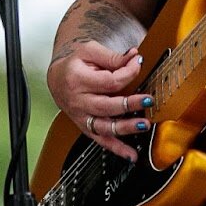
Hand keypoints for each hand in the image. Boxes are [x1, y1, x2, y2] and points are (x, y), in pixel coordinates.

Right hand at [46, 41, 152, 161]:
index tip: (138, 64)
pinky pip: (101, 140)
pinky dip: (116, 149)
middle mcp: (78, 100)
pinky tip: (131, 155)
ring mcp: (81, 116)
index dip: (128, 73)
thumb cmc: (73, 63)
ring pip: (104, 126)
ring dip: (125, 128)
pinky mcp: (85, 126)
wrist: (57, 76)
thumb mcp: (90, 51)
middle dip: (130, 104)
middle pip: (107, 106)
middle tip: (148, 100)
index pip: (109, 81)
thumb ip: (113, 57)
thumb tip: (135, 58)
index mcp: (77, 79)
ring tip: (143, 125)